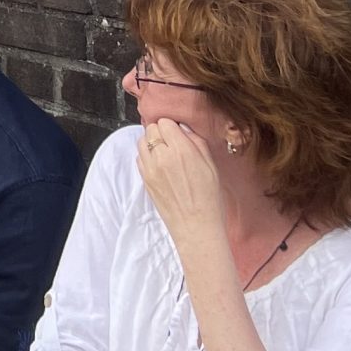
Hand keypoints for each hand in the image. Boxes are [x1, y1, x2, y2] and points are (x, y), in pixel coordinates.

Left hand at [137, 117, 228, 255]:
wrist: (197, 228)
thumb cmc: (209, 199)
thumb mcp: (211, 166)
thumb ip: (197, 143)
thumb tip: (184, 129)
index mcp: (182, 150)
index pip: (165, 122)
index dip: (173, 127)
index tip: (179, 134)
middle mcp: (162, 156)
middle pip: (151, 129)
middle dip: (161, 132)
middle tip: (172, 143)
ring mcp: (150, 168)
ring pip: (142, 141)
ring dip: (151, 143)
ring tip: (165, 153)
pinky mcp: (144, 179)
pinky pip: (139, 157)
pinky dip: (147, 156)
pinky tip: (160, 166)